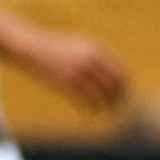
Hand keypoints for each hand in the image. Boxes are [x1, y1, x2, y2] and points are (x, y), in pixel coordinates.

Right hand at [16, 30, 130, 113]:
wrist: (33, 49)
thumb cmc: (58, 48)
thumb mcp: (81, 46)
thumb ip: (97, 56)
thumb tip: (114, 71)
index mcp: (97, 50)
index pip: (120, 70)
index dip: (125, 84)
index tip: (126, 93)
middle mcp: (91, 60)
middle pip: (114, 84)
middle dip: (119, 97)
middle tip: (119, 106)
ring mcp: (79, 72)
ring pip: (101, 95)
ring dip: (106, 106)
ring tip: (107, 111)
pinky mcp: (67, 83)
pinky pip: (85, 100)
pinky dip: (91, 108)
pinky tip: (90, 113)